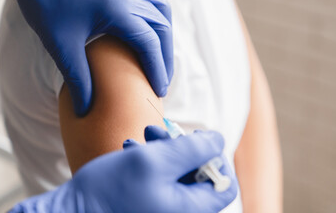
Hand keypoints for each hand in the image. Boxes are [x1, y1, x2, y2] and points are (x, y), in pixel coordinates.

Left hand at [0, 0, 172, 115]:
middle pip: (162, 29)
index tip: (160, 91)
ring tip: (161, 55)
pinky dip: (158, 9)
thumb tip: (85, 109)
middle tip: (163, 79)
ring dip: (165, 34)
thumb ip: (78, 79)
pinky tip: (152, 20)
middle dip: (166, 57)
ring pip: (162, 9)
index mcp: (120, 10)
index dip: (158, 70)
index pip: (150, 45)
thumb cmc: (45, 1)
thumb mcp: (61, 44)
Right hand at [10, 128, 236, 212]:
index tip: (192, 142)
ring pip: (178, 173)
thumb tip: (217, 140)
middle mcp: (181, 212)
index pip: (224, 184)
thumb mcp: (156, 160)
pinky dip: (151, 160)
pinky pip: (161, 179)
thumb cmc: (111, 190)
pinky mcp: (149, 205)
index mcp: (190, 209)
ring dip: (163, 148)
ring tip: (142, 135)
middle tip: (159, 131)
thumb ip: (194, 148)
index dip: (214, 157)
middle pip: (200, 174)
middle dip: (181, 146)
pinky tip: (132, 149)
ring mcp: (164, 209)